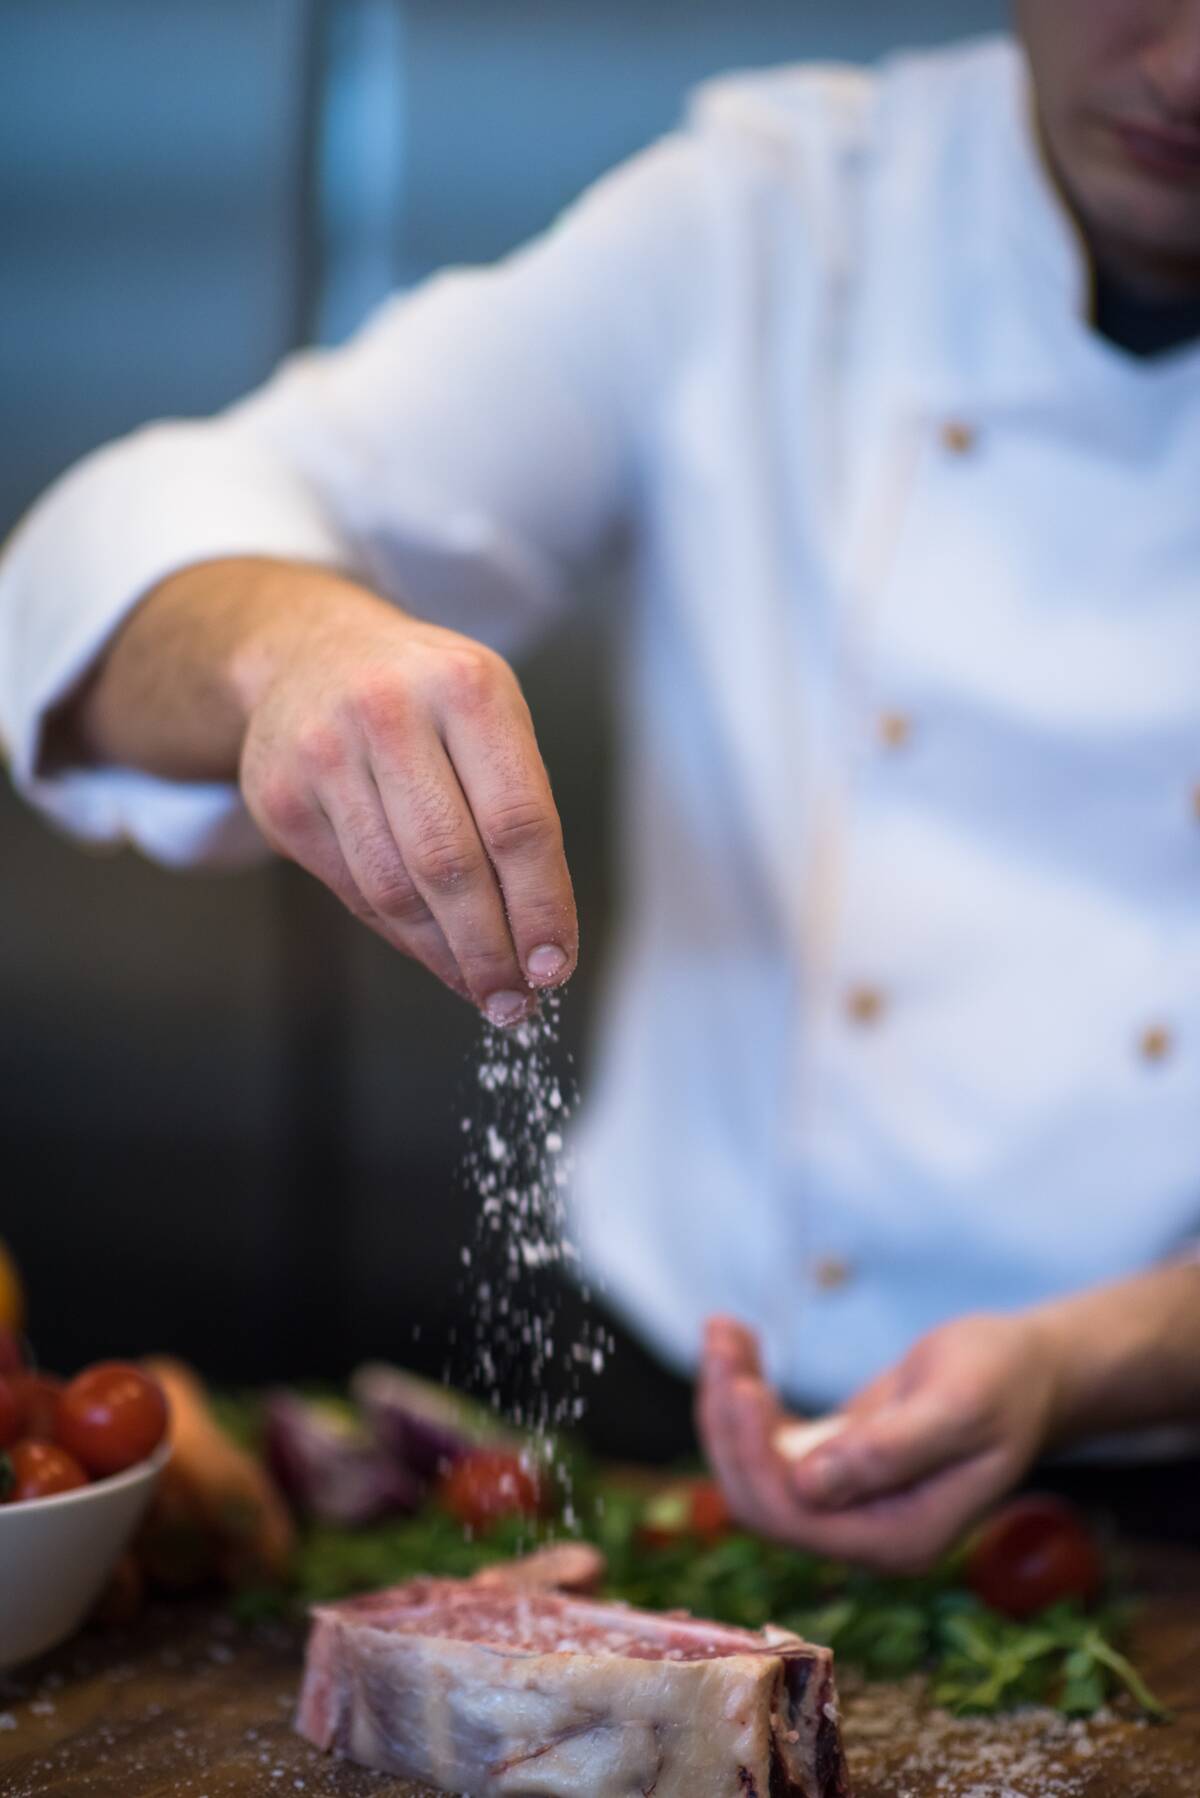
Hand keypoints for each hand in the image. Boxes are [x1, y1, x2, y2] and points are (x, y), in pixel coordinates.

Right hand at [237, 575, 576, 1022]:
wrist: (309, 654)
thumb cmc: (427, 698)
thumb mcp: (489, 714)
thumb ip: (517, 806)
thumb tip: (538, 936)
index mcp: (466, 688)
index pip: (518, 821)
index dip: (541, 905)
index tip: (555, 965)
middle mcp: (389, 712)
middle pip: (452, 865)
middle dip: (491, 949)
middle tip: (517, 1002)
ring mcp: (324, 753)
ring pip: (395, 889)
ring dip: (445, 956)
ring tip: (483, 990)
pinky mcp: (279, 796)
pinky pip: (352, 889)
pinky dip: (400, 935)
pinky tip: (434, 954)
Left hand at [697, 1312, 1059, 1573]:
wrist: (1027, 1370)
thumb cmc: (1003, 1381)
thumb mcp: (958, 1406)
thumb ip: (889, 1451)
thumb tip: (808, 1484)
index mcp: (897, 1539)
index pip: (792, 1519)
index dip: (752, 1458)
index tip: (740, 1384)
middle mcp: (863, 1534)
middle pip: (760, 1499)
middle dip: (727, 1423)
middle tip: (721, 1340)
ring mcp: (844, 1503)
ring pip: (753, 1469)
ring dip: (726, 1400)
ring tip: (723, 1329)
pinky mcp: (830, 1467)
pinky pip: (767, 1443)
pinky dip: (745, 1392)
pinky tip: (739, 1338)